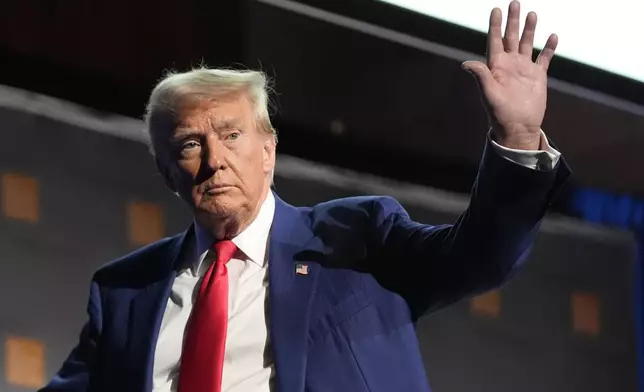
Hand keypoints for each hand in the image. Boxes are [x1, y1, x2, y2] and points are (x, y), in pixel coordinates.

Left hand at [462, 1, 557, 149]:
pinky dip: (549, 48)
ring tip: (532, 13)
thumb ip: (481, 76)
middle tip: (514, 3)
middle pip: (511, 37)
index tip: (495, 9)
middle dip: (513, 21)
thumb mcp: (489, 94)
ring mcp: (524, 70)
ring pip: (527, 44)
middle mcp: (509, 65)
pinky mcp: (537, 76)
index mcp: (496, 67)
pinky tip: (552, 36)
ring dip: (529, 30)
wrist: (518, 127)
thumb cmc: (500, 114)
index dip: (495, 25)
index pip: (495, 40)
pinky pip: (544, 58)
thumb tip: (466, 63)